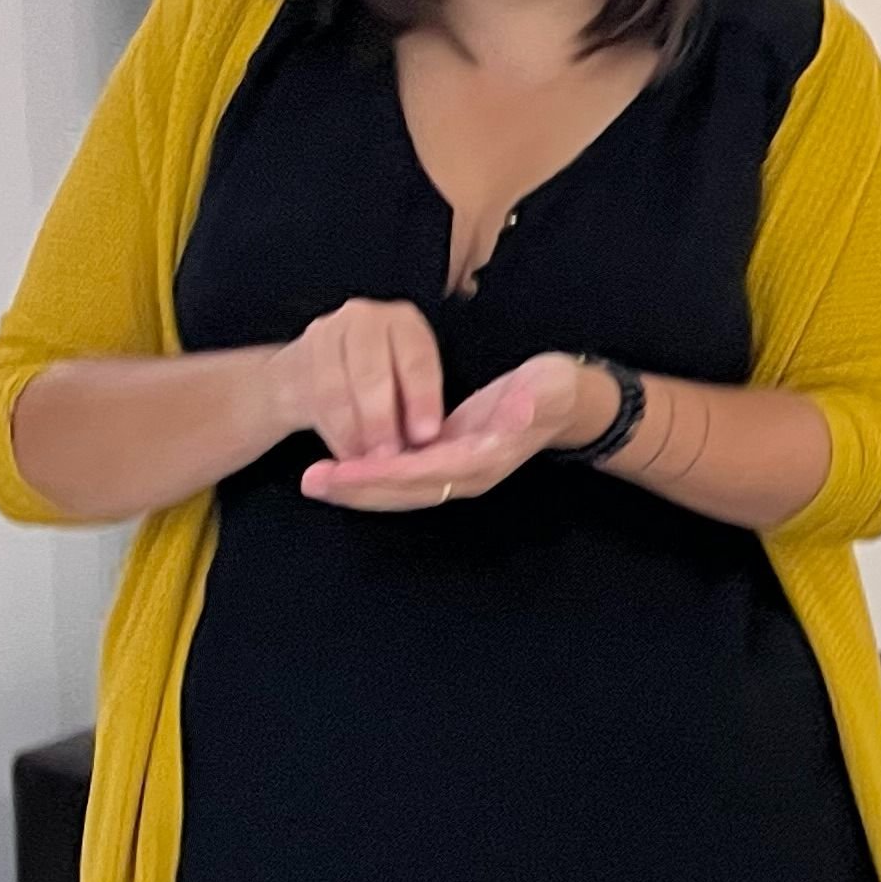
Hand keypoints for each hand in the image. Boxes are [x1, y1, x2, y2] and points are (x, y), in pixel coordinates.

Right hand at [266, 298, 445, 461]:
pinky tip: (344, 454)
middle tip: (388, 457)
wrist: (310, 370)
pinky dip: (332, 431)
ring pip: (337, 388)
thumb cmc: (377, 381)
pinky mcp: (299, 353)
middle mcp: (366, 317)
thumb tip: (424, 445)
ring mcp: (327, 331)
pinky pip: (313, 397)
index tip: (425, 436)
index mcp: (406, 322)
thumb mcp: (404, 384)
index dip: (422, 399)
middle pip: (372, 373)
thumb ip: (414, 406)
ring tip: (364, 462)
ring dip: (352, 430)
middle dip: (380, 420)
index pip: (417, 359)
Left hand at [300, 352, 599, 510]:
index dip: (382, 474)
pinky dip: (371, 476)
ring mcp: (456, 472)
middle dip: (357, 489)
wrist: (570, 403)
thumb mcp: (550, 389)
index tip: (341, 469)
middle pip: (404, 492)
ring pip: (399, 489)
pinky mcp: (447, 460)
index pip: (424, 472)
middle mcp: (467, 476)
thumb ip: (533, 403)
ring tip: (314, 479)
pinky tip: (343, 466)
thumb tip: (521, 409)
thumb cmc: (556, 391)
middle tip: (310, 481)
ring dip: (357, 487)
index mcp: (485, 460)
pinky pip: (402, 476)